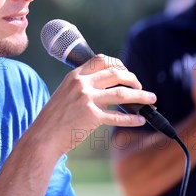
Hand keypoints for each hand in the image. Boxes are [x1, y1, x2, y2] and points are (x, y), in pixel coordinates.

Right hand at [33, 55, 155, 155]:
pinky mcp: (92, 117)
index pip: (101, 60)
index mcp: (75, 76)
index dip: (118, 64)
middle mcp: (82, 84)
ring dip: (141, 96)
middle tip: (140, 87)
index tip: (126, 71)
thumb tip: (107, 88)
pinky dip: (132, 119)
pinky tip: (140, 120)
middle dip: (133, 79)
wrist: (43, 135)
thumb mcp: (65, 93)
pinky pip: (118, 116)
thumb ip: (83, 86)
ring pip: (122, 94)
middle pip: (116, 73)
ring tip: (151, 100)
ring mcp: (87, 100)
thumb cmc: (54, 117)